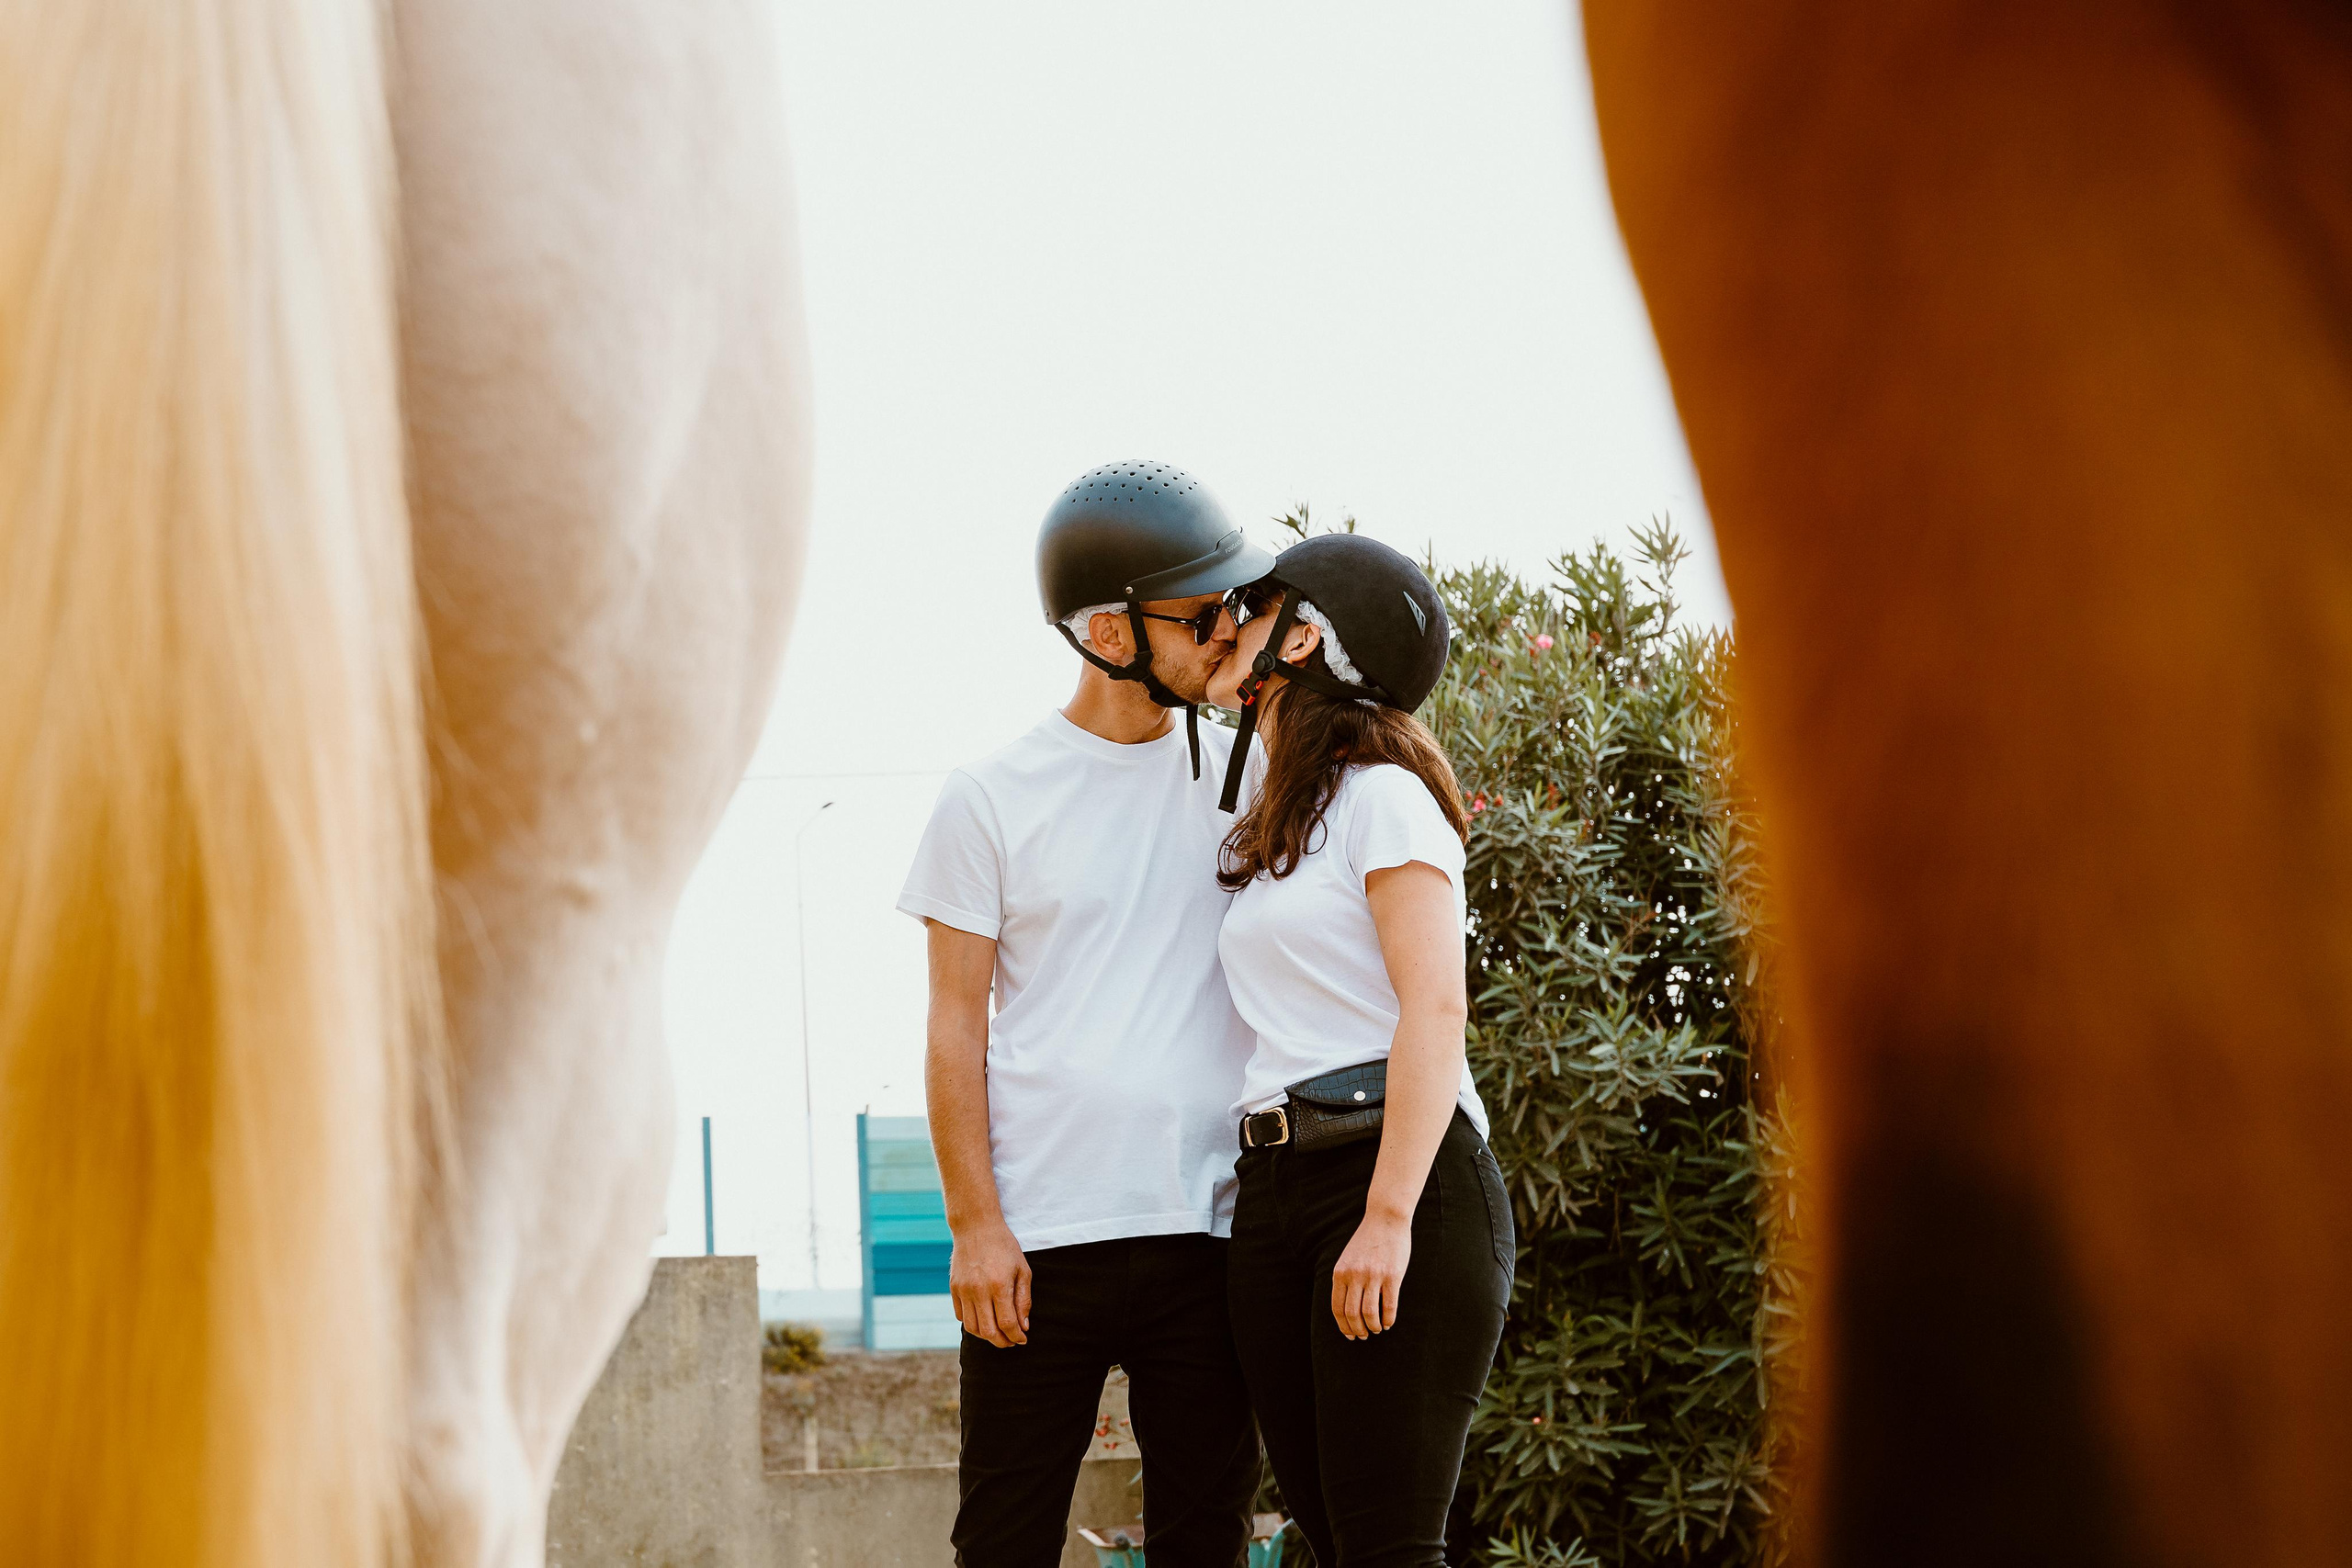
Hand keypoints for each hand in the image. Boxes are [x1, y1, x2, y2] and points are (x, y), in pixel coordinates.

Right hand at [950, 1218, 1031, 1347]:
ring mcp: (963, 1290)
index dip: (1016, 1337)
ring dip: (986, 1336)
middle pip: (989, 1332)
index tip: (1022, 1340)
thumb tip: (1024, 1326)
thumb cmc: (1004, 1247)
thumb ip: (1024, 1300)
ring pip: (973, 1328)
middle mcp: (979, 1290)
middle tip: (1011, 1341)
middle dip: (1002, 1342)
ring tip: (998, 1333)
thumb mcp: (1023, 1270)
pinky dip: (972, 1324)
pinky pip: (961, 1316)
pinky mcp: (954, 1288)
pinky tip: (983, 1319)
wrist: (976, 1227)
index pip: (1007, 1324)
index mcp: (999, 1285)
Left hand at [1330, 1212, 1411, 1339]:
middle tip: (1364, 1336)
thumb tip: (1346, 1309)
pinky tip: (1389, 1323)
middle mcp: (1355, 1275)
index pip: (1337, 1308)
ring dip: (1373, 1327)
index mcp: (1340, 1272)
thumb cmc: (1367, 1240)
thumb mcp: (1347, 1258)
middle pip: (1352, 1314)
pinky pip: (1389, 1306)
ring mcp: (1374, 1276)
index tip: (1349, 1335)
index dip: (1343, 1326)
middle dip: (1358, 1330)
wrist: (1386, 1218)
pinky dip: (1388, 1319)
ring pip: (1370, 1313)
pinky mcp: (1393, 1276)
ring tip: (1377, 1330)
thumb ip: (1345, 1280)